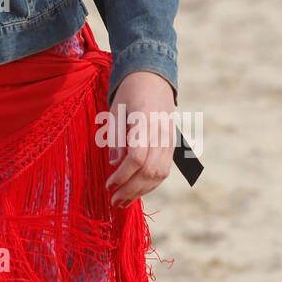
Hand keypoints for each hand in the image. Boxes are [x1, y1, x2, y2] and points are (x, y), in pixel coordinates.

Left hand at [105, 71, 175, 207]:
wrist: (153, 78)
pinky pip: (164, 170)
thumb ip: (115, 137)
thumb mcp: (115, 111)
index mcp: (145, 122)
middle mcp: (161, 133)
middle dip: (131, 190)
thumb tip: (114, 164)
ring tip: (124, 202)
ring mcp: (170, 140)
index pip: (137, 157)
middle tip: (113, 201)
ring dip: (142, 191)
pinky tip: (136, 191)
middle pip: (150, 170)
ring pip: (160, 174)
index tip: (108, 185)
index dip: (122, 175)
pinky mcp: (172, 145)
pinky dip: (151, 184)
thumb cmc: (128, 93)